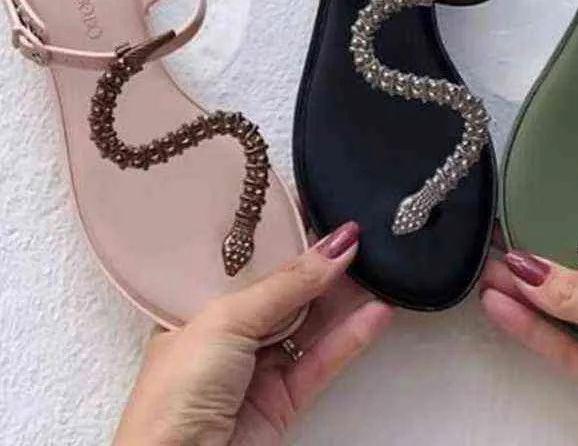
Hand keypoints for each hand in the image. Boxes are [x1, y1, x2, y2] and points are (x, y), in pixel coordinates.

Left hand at [113, 222, 392, 445]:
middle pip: (286, 289)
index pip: (249, 261)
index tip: (316, 206)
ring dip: (343, 296)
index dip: (283, 234)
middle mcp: (229, 333)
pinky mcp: (284, 399)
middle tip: (355, 232)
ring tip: (376, 262)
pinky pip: (324, 359)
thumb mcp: (226, 320)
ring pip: (310, 322)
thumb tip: (333, 249)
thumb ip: (286, 285)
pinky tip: (377, 312)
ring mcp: (258, 366)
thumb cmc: (173, 396)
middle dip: (319, 262)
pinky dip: (352, 336)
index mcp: (199, 306)